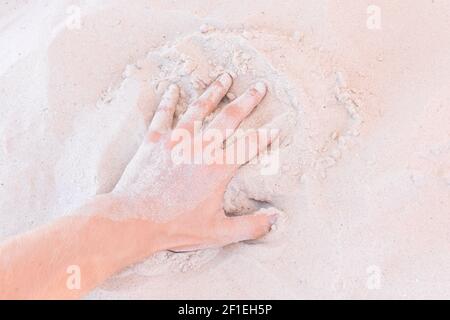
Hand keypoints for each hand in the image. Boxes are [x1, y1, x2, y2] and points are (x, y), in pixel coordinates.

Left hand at [111, 73, 278, 251]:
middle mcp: (200, 148)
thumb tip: (275, 220)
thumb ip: (250, 226)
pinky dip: (169, 100)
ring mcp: (176, 141)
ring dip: (214, 92)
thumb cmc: (175, 227)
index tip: (276, 127)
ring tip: (225, 77)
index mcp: (218, 168)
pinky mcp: (155, 141)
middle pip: (229, 118)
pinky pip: (164, 114)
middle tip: (259, 86)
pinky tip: (174, 88)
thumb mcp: (218, 233)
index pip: (249, 146)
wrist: (135, 220)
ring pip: (199, 108)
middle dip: (247, 100)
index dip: (265, 136)